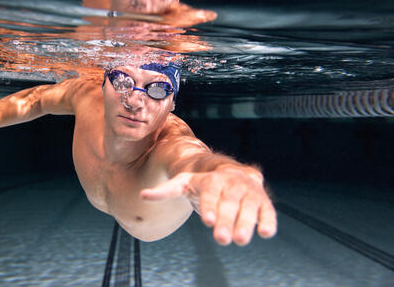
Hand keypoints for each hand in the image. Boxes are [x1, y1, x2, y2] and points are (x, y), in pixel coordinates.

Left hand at [140, 165, 276, 245]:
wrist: (230, 173)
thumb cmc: (203, 183)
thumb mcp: (183, 184)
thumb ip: (165, 191)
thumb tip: (143, 195)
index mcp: (212, 180)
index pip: (210, 192)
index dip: (209, 206)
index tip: (206, 221)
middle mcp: (232, 184)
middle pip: (229, 202)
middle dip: (226, 220)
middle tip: (221, 239)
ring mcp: (248, 192)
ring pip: (249, 206)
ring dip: (246, 222)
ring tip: (241, 239)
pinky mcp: (262, 201)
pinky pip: (266, 210)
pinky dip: (268, 220)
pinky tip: (266, 232)